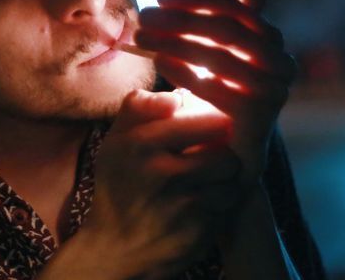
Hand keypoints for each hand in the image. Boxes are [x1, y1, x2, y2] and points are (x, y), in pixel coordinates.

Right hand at [43, 89, 242, 279]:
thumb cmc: (119, 187)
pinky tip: (201, 208)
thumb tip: (176, 96)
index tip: (212, 130)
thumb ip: (140, 108)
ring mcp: (182, 206)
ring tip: (207, 184)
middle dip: (222, 156)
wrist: (113, 249)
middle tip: (212, 159)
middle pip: (226, 154)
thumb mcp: (116, 142)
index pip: (209, 122)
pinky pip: (228, 209)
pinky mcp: (197, 233)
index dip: (216, 125)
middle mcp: (163, 173)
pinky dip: (219, 207)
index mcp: (142, 143)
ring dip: (224, 183)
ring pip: (231, 182)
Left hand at [135, 0, 296, 180]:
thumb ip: (229, 18)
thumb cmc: (215, 98)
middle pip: (226, 30)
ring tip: (141, 37)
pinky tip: (160, 61)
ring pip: (221, 56)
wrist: (222, 156)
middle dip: (181, 20)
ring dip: (176, 42)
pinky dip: (188, 72)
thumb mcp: (219, 53)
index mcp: (272, 42)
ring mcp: (275, 93)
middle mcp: (282, 64)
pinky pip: (221, 90)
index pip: (233, 9)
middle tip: (143, 16)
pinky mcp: (261, 120)